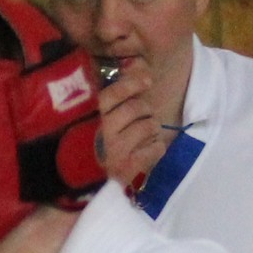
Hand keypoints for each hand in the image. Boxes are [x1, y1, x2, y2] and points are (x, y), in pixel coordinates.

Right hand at [92, 60, 170, 191]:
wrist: (101, 186)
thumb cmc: (109, 146)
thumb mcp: (110, 120)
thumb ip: (122, 96)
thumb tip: (137, 66)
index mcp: (95, 119)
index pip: (109, 96)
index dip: (129, 85)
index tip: (147, 81)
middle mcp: (102, 135)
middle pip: (135, 108)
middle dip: (146, 110)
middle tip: (144, 117)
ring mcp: (115, 153)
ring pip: (149, 127)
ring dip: (152, 130)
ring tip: (145, 137)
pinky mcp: (128, 169)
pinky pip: (156, 148)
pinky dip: (157, 148)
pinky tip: (148, 152)